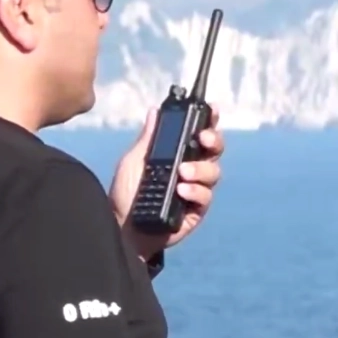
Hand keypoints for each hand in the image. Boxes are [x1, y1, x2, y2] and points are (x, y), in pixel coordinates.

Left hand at [109, 104, 223, 260]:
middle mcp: (192, 169)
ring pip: (213, 172)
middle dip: (213, 140)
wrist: (123, 227)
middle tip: (203, 139)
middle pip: (215, 150)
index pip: (199, 133)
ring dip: (200, 169)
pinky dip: (195, 191)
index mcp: (179, 154)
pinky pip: (206, 197)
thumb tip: (155, 111)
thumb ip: (149, 139)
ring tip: (183, 172)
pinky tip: (182, 191)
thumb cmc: (126, 194)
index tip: (213, 109)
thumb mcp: (135, 161)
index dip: (209, 120)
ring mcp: (197, 189)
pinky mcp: (197, 210)